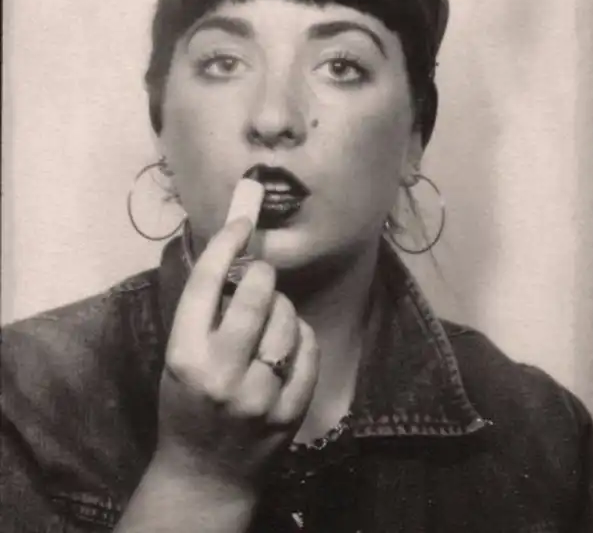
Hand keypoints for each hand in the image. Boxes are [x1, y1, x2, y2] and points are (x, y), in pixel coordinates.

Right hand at [155, 218, 319, 491]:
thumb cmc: (185, 405)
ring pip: (287, 320)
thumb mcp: (178, 359)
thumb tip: (235, 256)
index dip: (225, 244)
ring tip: (272, 314)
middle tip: (261, 273)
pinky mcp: (289, 413)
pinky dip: (301, 335)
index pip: (206, 284)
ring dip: (283, 305)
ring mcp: (259, 397)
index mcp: (184, 356)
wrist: (204, 475)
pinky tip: (289, 339)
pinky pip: (308, 350)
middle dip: (263, 272)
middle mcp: (221, 375)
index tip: (241, 223)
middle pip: (256, 296)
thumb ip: (203, 315)